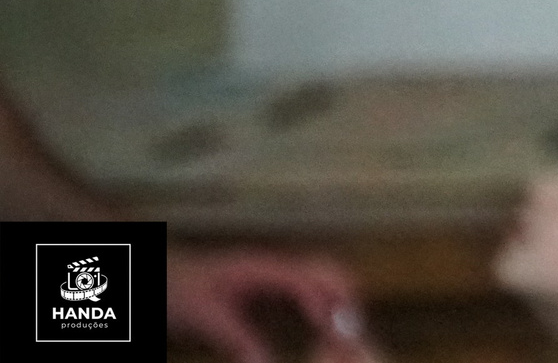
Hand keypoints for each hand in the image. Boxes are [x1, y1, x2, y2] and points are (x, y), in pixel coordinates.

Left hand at [168, 247, 380, 362]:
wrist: (157, 273)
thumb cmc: (177, 288)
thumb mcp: (207, 318)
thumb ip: (239, 340)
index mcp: (260, 269)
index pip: (307, 280)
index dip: (327, 304)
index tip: (340, 330)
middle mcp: (269, 265)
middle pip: (323, 268)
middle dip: (344, 293)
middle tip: (353, 327)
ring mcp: (267, 271)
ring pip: (316, 274)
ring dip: (334, 295)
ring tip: (344, 327)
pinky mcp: (262, 281)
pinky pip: (303, 285)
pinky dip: (319, 299)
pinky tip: (318, 320)